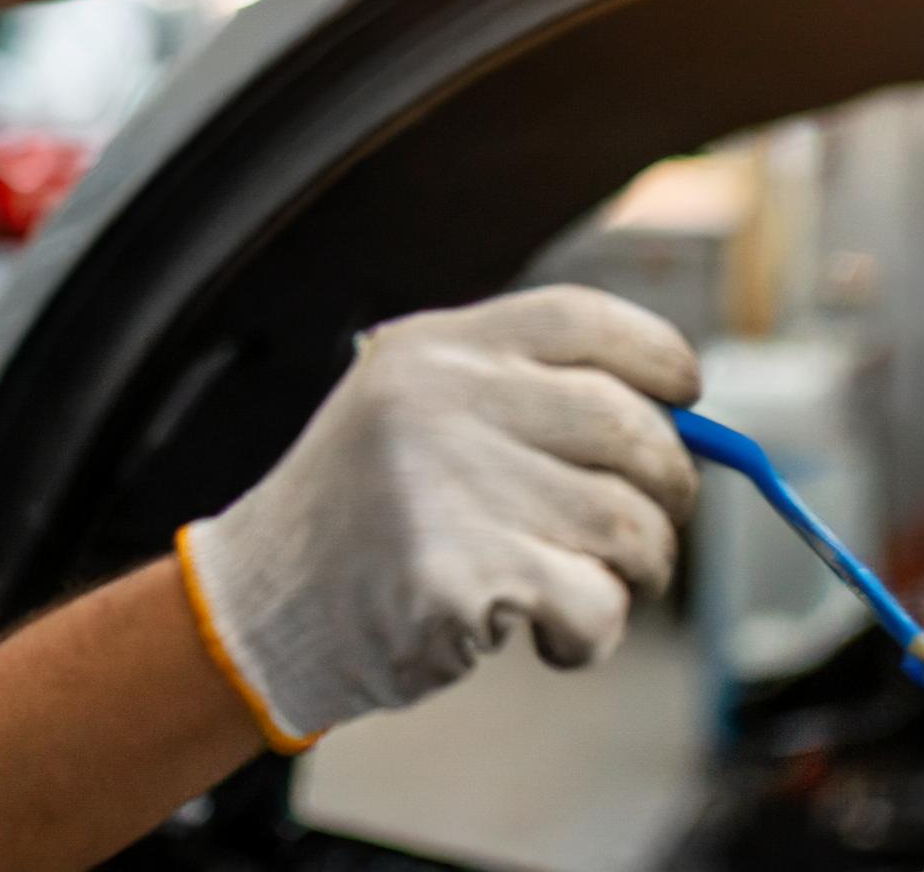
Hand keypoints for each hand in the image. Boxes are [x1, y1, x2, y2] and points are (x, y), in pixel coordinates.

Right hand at [175, 286, 699, 750]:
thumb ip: (522, 395)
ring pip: (630, 524)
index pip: (581, 319)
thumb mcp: (418, 409)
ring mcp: (448, 482)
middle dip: (669, 490)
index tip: (684, 399)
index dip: (658, 357)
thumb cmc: (367, 512)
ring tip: (584, 584)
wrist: (269, 601)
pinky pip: (596, 604)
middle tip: (642, 532)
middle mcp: (440, 398)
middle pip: (629, 425)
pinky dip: (592, 633)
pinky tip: (541, 633)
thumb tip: (682, 423)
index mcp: (434, 348)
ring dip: (635, 573)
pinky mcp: (459, 572)